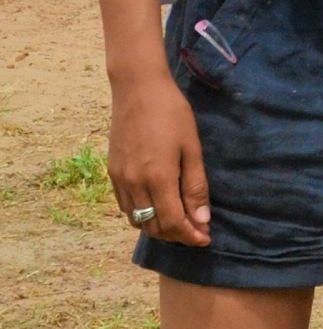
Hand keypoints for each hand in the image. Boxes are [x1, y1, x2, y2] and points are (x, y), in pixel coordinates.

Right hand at [108, 71, 209, 246]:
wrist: (138, 90)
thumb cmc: (172, 114)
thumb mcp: (192, 149)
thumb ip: (195, 186)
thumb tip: (201, 220)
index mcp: (157, 178)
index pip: (172, 222)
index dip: (189, 236)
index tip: (206, 239)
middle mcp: (133, 184)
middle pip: (153, 226)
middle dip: (176, 235)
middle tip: (197, 233)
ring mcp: (119, 179)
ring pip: (136, 220)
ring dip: (158, 228)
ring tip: (180, 223)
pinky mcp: (111, 173)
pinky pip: (125, 206)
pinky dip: (142, 215)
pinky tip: (158, 208)